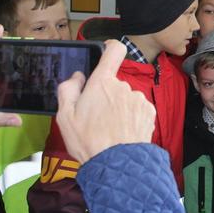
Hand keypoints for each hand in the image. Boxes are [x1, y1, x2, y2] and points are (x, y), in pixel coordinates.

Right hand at [56, 40, 155, 163]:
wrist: (116, 164)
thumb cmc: (89, 141)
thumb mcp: (65, 116)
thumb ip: (68, 90)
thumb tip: (78, 77)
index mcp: (102, 83)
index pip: (113, 51)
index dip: (110, 48)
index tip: (106, 52)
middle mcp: (123, 86)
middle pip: (114, 83)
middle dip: (106, 95)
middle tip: (96, 116)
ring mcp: (138, 98)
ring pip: (126, 97)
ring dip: (119, 107)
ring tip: (110, 128)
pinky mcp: (149, 111)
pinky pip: (137, 108)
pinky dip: (131, 116)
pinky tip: (122, 131)